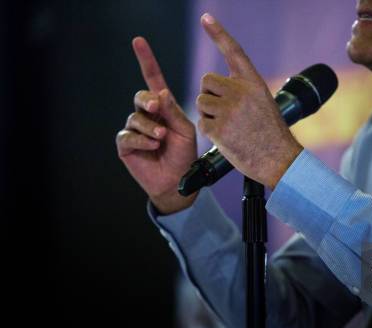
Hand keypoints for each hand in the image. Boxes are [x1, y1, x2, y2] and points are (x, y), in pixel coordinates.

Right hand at [116, 37, 197, 213]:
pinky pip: (128, 136)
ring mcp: (135, 130)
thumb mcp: (185, 130)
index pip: (153, 80)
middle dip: (148, 100)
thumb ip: (173, 112)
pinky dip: (141, 139)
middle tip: (157, 107)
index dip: (146, 61)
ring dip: (150, 127)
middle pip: (141, 97)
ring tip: (161, 138)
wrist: (178, 181)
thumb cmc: (185, 156)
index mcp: (164, 108)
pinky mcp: (126, 145)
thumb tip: (160, 91)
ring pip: (135, 118)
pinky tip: (153, 145)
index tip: (139, 42)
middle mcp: (147, 116)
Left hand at [196, 13, 303, 188]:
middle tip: (224, 110)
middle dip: (209, 94)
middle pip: (206, 80)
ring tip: (229, 126)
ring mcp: (228, 110)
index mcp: (253, 83)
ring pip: (201, 102)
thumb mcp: (263, 103)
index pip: (233, 51)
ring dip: (208, 113)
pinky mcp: (218, 128)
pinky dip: (209, 131)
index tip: (205, 18)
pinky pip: (201, 122)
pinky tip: (226, 137)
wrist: (278, 159)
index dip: (218, 33)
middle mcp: (240, 92)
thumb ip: (242, 90)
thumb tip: (213, 85)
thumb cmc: (270, 134)